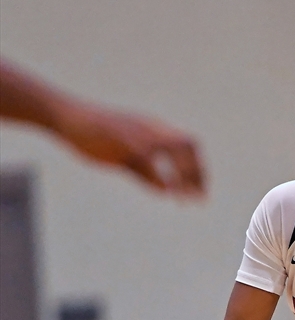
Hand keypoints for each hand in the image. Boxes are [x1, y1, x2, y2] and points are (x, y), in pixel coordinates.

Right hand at [57, 100, 205, 196]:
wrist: (68, 119)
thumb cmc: (95, 138)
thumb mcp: (125, 159)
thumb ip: (146, 174)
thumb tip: (166, 192)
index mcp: (153, 130)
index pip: (189, 144)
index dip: (198, 167)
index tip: (201, 189)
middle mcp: (151, 128)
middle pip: (188, 146)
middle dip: (198, 174)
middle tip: (200, 199)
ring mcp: (139, 132)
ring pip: (173, 150)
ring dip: (183, 177)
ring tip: (187, 200)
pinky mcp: (125, 140)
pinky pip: (150, 158)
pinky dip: (162, 176)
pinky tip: (166, 194)